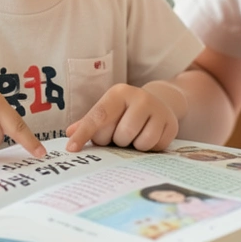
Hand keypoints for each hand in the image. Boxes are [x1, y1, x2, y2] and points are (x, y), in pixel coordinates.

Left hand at [64, 83, 180, 151]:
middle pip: (120, 134)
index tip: (72, 148)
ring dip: (134, 145)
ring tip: (134, 136)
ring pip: (140, 142)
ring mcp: (158, 110)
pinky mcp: (171, 124)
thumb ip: (89, 122)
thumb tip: (69, 133)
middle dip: (116, 141)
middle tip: (119, 134)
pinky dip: (149, 147)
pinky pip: (155, 147)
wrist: (160, 104)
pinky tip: (148, 136)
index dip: (84, 133)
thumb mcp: (107, 111)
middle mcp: (140, 97)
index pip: (99, 116)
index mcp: (119, 93)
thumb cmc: (125, 111)